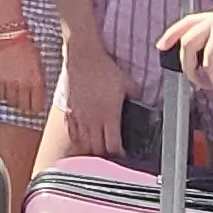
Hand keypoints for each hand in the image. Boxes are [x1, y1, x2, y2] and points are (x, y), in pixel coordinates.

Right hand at [0, 29, 48, 116]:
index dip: (37, 108)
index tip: (36, 107)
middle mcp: (23, 85)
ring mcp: (9, 84)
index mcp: (36, 81)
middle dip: (26, 107)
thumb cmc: (28, 48)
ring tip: (16, 97)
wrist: (11, 37)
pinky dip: (4, 95)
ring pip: (11, 102)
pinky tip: (7, 90)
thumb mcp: (39, 64)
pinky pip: (0, 95)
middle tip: (26, 104)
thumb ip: (40, 80)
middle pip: (23, 107)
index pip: (37, 106)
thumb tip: (40, 93)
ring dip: (14, 101)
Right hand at [54, 45, 126, 159]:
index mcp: (109, 115)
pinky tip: (83, 139)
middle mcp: (93, 120)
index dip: (118, 154)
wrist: (83, 57)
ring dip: (91, 150)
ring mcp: (79, 116)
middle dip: (105, 156)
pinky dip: (78, 140)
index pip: (112, 145)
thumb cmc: (104, 68)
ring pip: (84, 144)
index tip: (123, 154)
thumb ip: (136, 95)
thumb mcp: (127, 82)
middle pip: (97, 149)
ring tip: (98, 150)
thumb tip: (142, 102)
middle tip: (111, 155)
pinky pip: (72, 132)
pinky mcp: (69, 111)